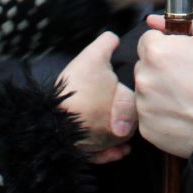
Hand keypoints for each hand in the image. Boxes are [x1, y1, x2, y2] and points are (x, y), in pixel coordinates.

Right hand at [56, 31, 132, 163]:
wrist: (52, 120)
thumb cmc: (76, 88)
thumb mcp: (92, 57)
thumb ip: (106, 44)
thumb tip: (114, 36)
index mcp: (128, 107)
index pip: (140, 101)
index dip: (134, 92)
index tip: (127, 87)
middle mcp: (121, 130)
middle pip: (131, 123)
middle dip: (127, 115)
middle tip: (117, 102)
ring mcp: (105, 145)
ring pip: (118, 140)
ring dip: (119, 133)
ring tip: (114, 122)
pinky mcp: (89, 156)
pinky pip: (104, 156)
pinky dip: (109, 153)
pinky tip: (111, 148)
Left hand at [134, 15, 192, 159]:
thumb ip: (180, 23)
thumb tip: (153, 20)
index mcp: (155, 51)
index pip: (147, 40)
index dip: (165, 46)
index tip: (180, 56)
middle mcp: (143, 77)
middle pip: (144, 65)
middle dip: (159, 68)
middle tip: (185, 78)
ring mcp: (143, 104)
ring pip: (146, 90)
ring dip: (159, 91)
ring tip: (185, 97)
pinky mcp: (146, 127)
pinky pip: (149, 115)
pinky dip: (161, 114)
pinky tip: (181, 114)